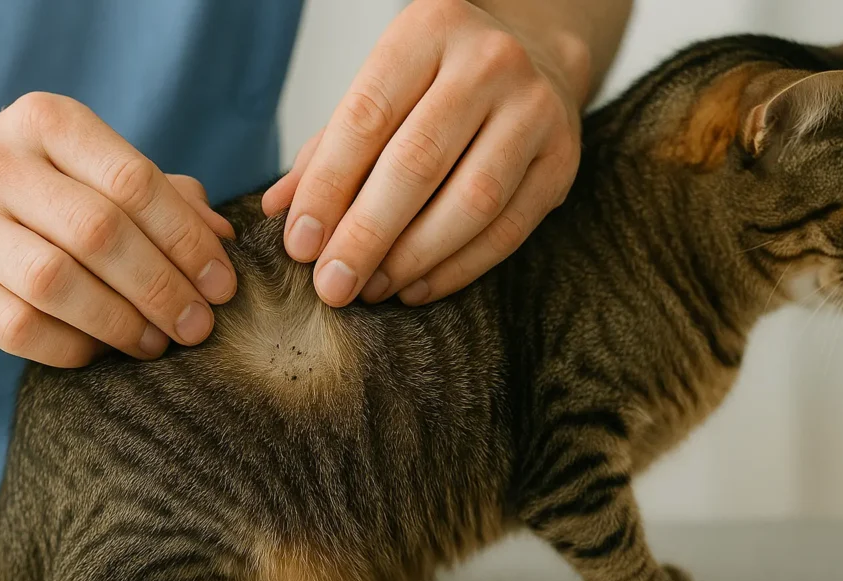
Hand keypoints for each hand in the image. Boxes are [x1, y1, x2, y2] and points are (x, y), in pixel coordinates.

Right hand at [0, 92, 235, 367]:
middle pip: (99, 232)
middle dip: (163, 288)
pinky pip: (20, 327)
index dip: (188, 240)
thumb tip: (224, 235)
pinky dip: (73, 348)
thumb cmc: (41, 198)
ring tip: (157, 342)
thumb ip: (165, 197)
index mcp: (47, 122)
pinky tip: (102, 351)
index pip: (134, 181)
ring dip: (122, 323)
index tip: (222, 286)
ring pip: (56, 282)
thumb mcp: (97, 175)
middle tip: (198, 325)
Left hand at [263, 0, 585, 306]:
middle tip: (332, 284)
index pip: (366, 118)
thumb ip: (329, 147)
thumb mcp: (381, 91)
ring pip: (470, 202)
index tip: (300, 245)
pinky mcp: (562, 161)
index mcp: (429, 29)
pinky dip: (457, 268)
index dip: (328, 188)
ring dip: (412, 257)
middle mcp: (488, 62)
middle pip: (417, 163)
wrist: (537, 61)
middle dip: (366, 234)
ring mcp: (534, 111)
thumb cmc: (439, 83)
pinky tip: (417, 288)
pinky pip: (507, 230)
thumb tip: (279, 210)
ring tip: (372, 288)